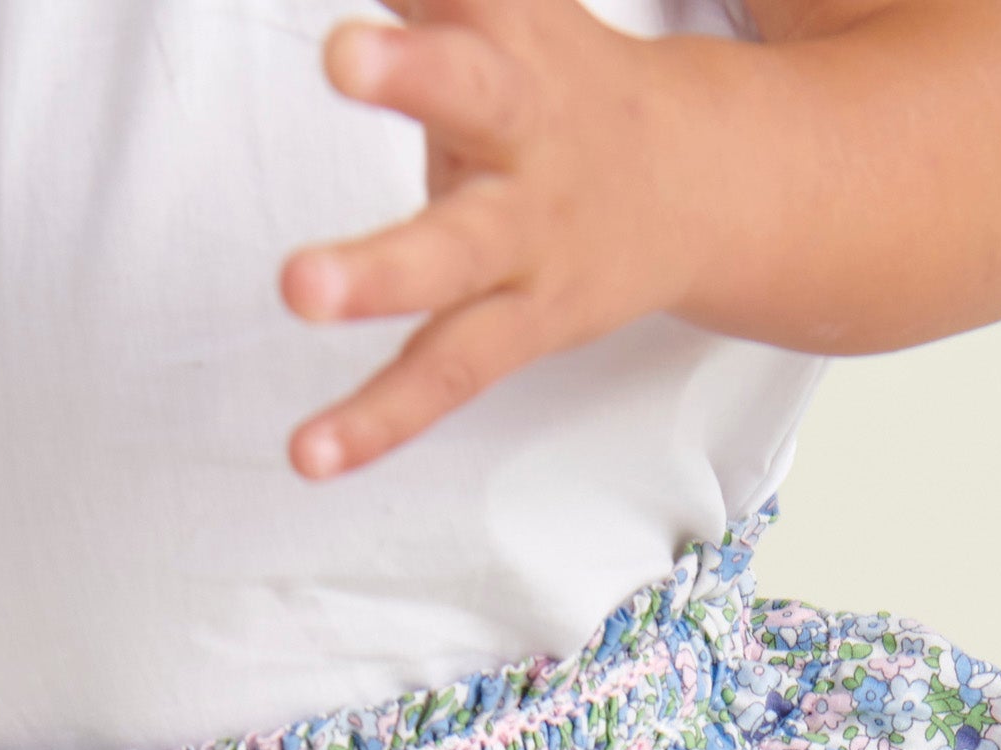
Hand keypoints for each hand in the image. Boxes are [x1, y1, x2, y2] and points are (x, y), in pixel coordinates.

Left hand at [280, 0, 697, 480]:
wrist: (703, 187)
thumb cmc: (553, 73)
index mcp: (512, 28)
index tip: (352, 6)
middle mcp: (523, 126)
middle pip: (473, 90)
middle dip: (412, 71)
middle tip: (343, 51)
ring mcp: (525, 236)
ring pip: (454, 257)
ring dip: (380, 271)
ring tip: (298, 288)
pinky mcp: (518, 325)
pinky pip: (443, 378)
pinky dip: (375, 422)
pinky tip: (307, 455)